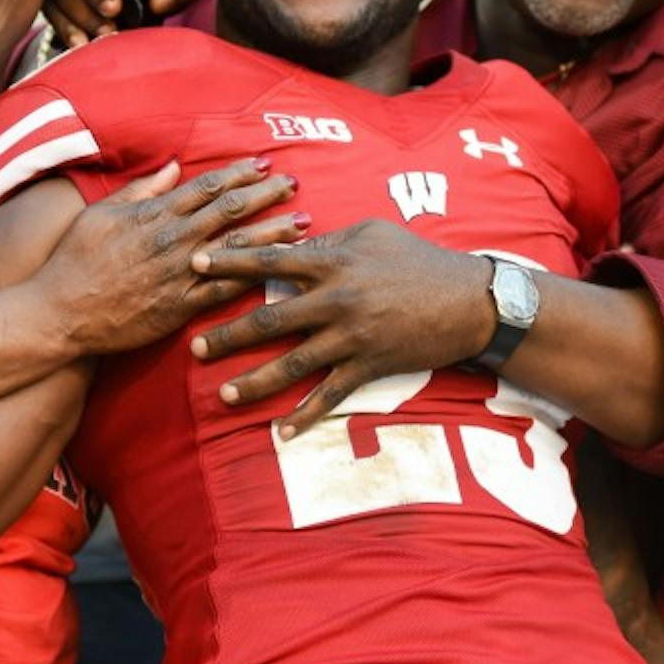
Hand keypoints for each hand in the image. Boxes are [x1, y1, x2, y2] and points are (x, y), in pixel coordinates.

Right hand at [32, 157, 305, 355]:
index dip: (239, 173)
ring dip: (273, 232)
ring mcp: (180, 274)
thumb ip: (142, 189)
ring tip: (303, 221)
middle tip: (293, 183)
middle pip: (231, 210)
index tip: (263, 163)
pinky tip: (279, 270)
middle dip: (266, 194)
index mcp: (155, 213)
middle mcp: (173, 239)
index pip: (207, 187)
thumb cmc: (75, 259)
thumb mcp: (102, 212)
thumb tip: (173, 167)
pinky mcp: (181, 307)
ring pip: (237, 247)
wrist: (61, 311)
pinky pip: (227, 290)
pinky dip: (255, 277)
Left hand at [188, 219, 494, 436]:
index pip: (269, 260)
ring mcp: (351, 336)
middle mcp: (336, 299)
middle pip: (269, 318)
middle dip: (228, 333)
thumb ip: (328, 239)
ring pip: (292, 363)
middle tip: (194, 345)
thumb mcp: (372, 233)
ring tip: (223, 395)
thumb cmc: (419, 259)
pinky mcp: (369, 365)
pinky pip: (330, 395)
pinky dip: (305, 415)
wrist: (470, 300)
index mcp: (332, 260)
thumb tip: (292, 239)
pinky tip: (280, 431)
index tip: (193, 267)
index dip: (229, 263)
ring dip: (254, 381)